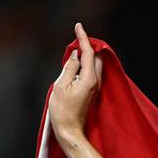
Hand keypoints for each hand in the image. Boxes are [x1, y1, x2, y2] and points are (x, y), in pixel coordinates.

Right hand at [49, 23, 103, 145]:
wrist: (69, 130)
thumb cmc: (62, 110)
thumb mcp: (61, 85)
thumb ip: (70, 67)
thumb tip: (76, 55)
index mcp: (89, 79)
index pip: (88, 53)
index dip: (83, 38)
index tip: (78, 26)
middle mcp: (96, 82)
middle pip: (96, 57)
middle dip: (88, 45)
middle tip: (76, 38)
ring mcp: (96, 88)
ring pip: (95, 65)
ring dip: (87, 55)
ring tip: (75, 50)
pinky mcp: (92, 92)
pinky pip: (92, 72)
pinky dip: (86, 64)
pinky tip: (77, 64)